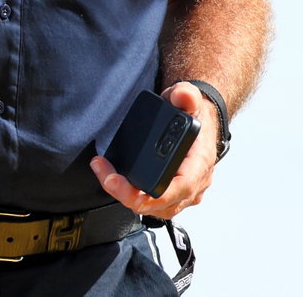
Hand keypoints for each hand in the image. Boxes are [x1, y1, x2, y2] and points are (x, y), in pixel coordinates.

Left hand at [90, 82, 217, 218]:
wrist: (198, 121)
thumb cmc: (191, 115)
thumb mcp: (188, 99)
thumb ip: (186, 95)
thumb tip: (183, 95)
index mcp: (199, 164)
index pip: (180, 188)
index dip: (153, 195)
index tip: (125, 187)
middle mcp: (194, 183)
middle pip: (161, 204)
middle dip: (127, 194)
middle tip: (105, 174)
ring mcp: (183, 191)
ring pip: (153, 208)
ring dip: (124, 195)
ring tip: (103, 171)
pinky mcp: (171, 192)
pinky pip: (151, 204)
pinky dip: (129, 195)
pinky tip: (112, 180)